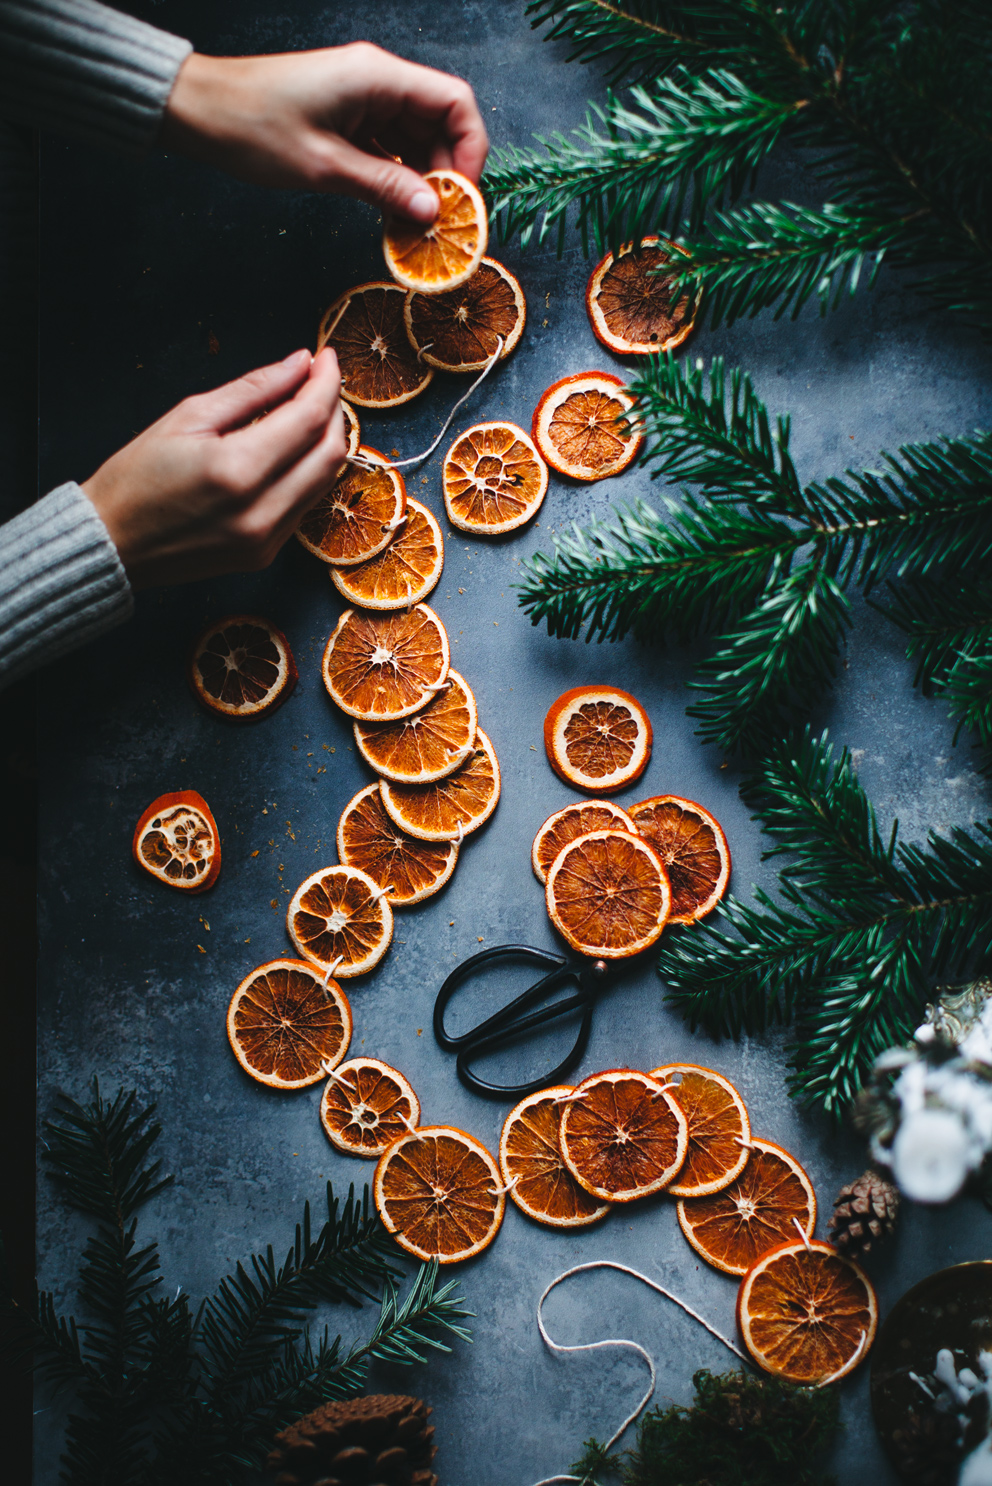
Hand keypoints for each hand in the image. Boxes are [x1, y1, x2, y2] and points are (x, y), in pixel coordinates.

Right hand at [82, 349, 346, 588]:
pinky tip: (291, 449)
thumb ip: (252, 389)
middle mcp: (260, 511)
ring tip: (307, 409)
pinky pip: (304, 505)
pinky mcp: (265, 556)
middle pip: (330, 453)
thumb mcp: (188, 416)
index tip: (324, 357)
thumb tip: (299, 363)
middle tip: (319, 381)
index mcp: (237, 471)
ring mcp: (266, 540)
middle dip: (332, 409)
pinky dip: (307, 471)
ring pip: (324, 481)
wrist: (112, 544)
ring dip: (325, 441)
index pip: (309, 420)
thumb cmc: (137, 477)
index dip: (325, 383)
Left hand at [161, 43, 488, 223]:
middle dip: (447, 175)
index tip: (464, 198)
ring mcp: (363, 100)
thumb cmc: (253, 127)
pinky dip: (396, 180)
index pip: (455, 102)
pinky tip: (394, 214)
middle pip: (440, 125)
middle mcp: (377, 82)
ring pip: (415, 141)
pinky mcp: (347, 119)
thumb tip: (433, 212)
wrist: (199, 111)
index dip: (471, 150)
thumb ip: (385, 187)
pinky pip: (388, 149)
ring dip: (422, 183)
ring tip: (418, 228)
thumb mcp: (325, 166)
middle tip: (443, 226)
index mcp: (378, 77)